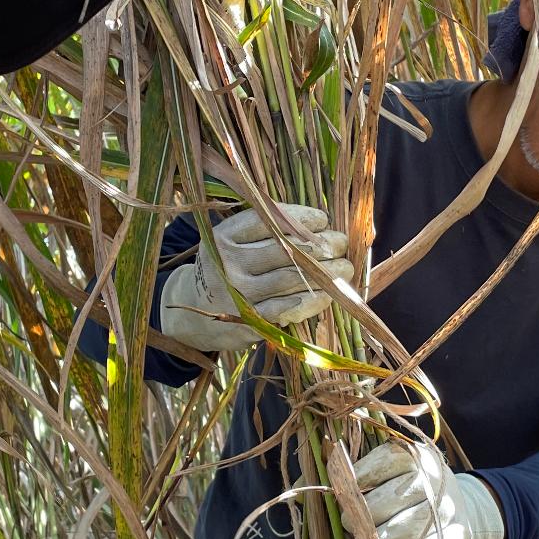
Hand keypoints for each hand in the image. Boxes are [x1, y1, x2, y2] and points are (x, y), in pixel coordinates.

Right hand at [159, 203, 353, 352]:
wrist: (193, 309)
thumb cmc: (226, 266)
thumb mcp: (232, 241)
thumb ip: (264, 228)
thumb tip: (318, 222)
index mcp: (224, 237)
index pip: (268, 221)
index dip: (300, 218)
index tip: (323, 219)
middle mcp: (229, 264)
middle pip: (285, 250)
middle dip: (321, 245)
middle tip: (341, 243)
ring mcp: (238, 295)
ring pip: (292, 280)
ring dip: (326, 274)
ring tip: (345, 268)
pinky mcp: (248, 321)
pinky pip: (288, 309)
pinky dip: (314, 300)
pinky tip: (329, 293)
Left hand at [348, 442, 504, 538]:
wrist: (462, 512)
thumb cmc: (415, 491)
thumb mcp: (398, 471)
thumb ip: (370, 473)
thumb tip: (335, 486)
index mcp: (418, 456)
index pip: (383, 462)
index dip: (358, 479)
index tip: (343, 492)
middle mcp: (435, 480)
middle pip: (390, 497)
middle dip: (363, 514)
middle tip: (348, 523)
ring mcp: (448, 510)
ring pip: (405, 527)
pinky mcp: (457, 538)